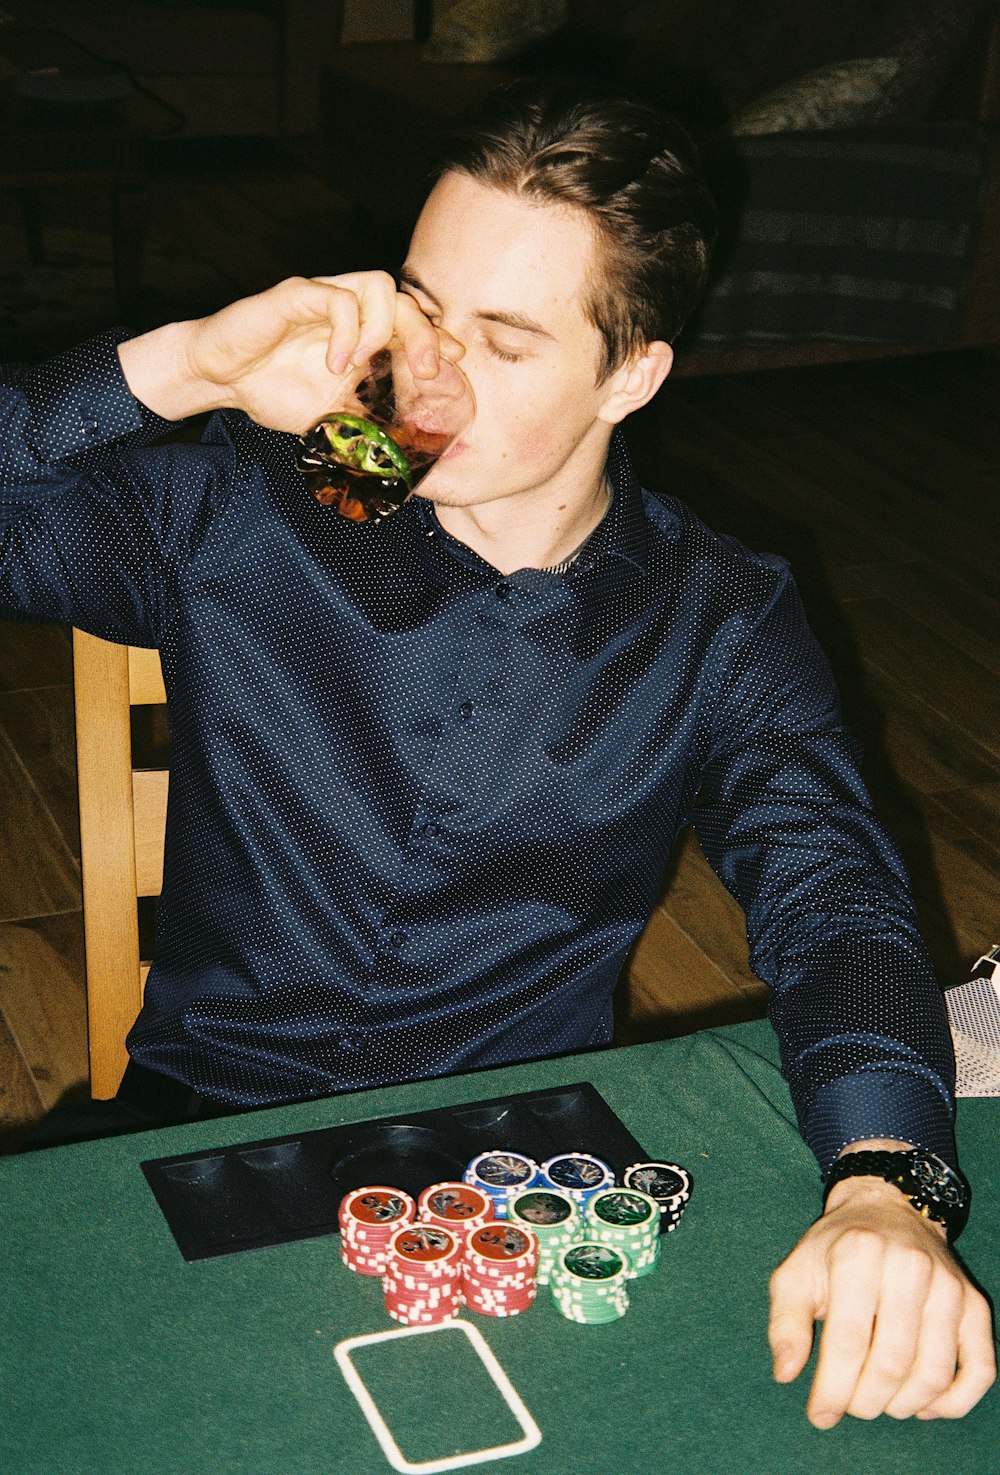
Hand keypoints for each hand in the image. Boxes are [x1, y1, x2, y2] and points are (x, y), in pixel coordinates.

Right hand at [119, 273, 444, 430]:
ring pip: (378, 285)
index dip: (437, 340)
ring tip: (368, 364)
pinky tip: (336, 363)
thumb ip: (367, 416)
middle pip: (404, 301)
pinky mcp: (297, 295)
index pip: (412, 324)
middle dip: (425, 335)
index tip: (454, 365)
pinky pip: (336, 298)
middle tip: (428, 372)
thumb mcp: (332, 415)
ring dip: (385, 327)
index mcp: (362, 334)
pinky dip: (347, 331)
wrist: (220, 381)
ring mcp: (325, 299)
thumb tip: (406, 442)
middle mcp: (349, 311)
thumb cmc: (274, 392)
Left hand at [768, 1175, 994, 1426]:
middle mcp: (909, 1266)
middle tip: (849, 1406)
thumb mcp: (796, 1272)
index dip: (833, 1388)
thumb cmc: (836, 1248)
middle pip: (892, 1362)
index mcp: (859, 1253)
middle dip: (865, 1401)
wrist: (888, 1208)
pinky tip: (921, 1405)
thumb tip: (786, 1374)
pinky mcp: (973, 1304)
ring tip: (877, 1402)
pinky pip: (978, 1370)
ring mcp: (948, 1286)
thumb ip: (785, 1322)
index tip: (821, 1415)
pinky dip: (952, 1402)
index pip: (849, 1340)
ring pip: (933, 1373)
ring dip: (902, 1405)